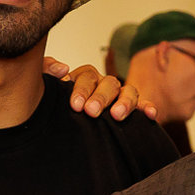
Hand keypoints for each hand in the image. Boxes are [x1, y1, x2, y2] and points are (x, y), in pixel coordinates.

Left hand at [42, 57, 156, 120]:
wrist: (56, 125)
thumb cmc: (54, 104)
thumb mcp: (44, 86)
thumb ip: (46, 71)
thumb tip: (63, 69)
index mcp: (84, 78)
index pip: (87, 76)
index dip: (82, 89)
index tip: (76, 105)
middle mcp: (103, 85)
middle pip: (108, 83)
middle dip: (101, 97)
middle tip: (91, 112)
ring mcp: (118, 96)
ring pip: (128, 91)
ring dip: (124, 102)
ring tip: (116, 115)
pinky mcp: (130, 110)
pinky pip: (142, 105)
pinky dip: (147, 108)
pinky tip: (150, 114)